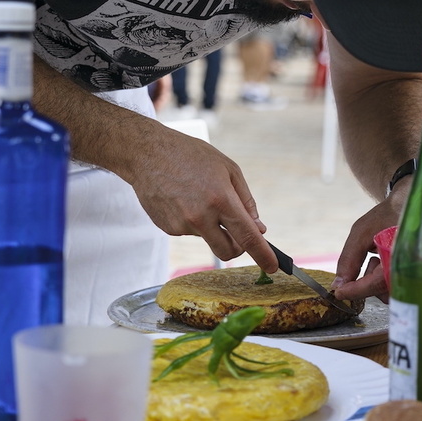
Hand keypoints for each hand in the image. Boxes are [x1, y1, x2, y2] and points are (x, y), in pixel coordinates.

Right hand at [128, 122, 278, 271]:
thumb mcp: (228, 169)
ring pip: (208, 238)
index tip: (273, 267)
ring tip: (197, 195)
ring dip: (210, 225)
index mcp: (220, 199)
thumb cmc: (191, 155)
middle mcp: (200, 217)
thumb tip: (258, 229)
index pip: (247, 237)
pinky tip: (182, 199)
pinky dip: (192, 221)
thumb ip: (246, 201)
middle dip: (237, 248)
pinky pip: (190, 231)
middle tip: (238, 232)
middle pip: (227, 251)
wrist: (148, 153)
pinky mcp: (168, 228)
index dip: (263, 255)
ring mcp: (182, 225)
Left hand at [331, 178, 410, 302]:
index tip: (338, 292)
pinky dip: (381, 279)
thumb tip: (338, 285)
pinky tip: (383, 261)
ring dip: (375, 280)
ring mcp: (415, 274)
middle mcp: (413, 269)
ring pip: (388, 293)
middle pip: (383, 293)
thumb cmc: (386, 215)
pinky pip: (393, 288)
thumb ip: (349, 260)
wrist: (406, 205)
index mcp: (402, 256)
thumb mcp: (361, 233)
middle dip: (367, 282)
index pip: (376, 284)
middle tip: (367, 260)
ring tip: (376, 257)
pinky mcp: (412, 276)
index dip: (354, 290)